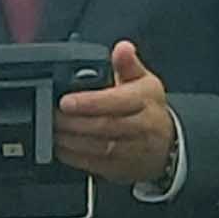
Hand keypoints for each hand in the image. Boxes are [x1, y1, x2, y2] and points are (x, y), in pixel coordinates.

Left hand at [53, 40, 177, 186]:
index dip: (90, 102)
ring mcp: (133, 150)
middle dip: (73, 122)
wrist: (167, 145)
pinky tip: (60, 147)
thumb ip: (127, 64)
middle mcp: (142, 126)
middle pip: (104, 126)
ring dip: (70, 140)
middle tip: (52, 115)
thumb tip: (122, 48)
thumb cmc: (148, 109)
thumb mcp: (143, 81)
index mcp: (146, 100)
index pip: (117, 101)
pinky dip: (74, 157)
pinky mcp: (122, 169)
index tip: (66, 101)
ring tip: (52, 130)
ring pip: (98, 147)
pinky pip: (95, 165)